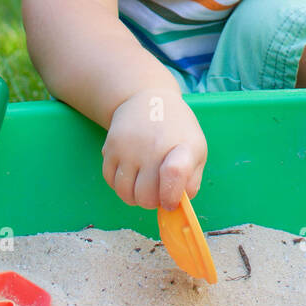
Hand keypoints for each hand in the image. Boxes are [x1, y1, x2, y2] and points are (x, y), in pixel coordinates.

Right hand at [102, 88, 207, 211]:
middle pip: (145, 196)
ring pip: (125, 194)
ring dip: (135, 196)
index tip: (170, 201)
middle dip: (153, 201)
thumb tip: (175, 205)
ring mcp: (129, 147)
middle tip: (158, 189)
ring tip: (144, 182)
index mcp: (182, 147)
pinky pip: (110, 182)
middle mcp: (153, 146)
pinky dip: (120, 185)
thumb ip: (191, 181)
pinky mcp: (110, 147)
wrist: (147, 99)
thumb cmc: (176, 131)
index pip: (174, 173)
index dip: (170, 196)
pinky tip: (131, 172)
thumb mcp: (196, 150)